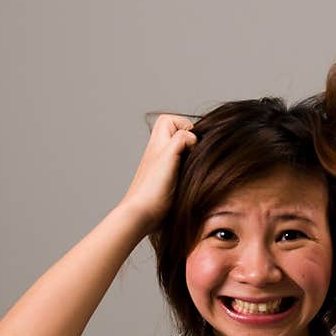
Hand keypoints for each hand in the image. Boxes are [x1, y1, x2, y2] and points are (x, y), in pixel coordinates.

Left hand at [117, 114, 197, 231]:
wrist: (142, 216)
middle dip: (189, 140)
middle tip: (193, 154)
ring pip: (180, 153)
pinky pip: (181, 169)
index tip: (191, 142)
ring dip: (190, 158)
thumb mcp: (168, 157)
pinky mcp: (167, 183)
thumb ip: (180, 140)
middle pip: (175, 134)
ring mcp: (162, 168)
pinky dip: (188, 172)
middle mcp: (158, 154)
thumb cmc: (152, 190)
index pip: (170, 120)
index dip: (184, 125)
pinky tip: (189, 182)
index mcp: (157, 144)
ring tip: (191, 169)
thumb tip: (193, 138)